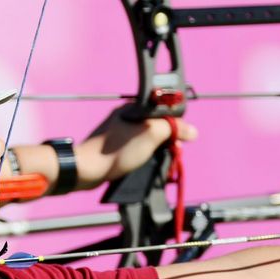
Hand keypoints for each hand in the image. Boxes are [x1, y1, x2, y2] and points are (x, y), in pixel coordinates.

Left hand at [73, 104, 198, 188]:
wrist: (87, 169)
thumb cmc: (116, 150)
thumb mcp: (151, 134)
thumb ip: (173, 128)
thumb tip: (192, 131)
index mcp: (135, 108)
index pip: (165, 111)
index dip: (176, 125)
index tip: (180, 140)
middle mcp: (128, 117)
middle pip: (158, 125)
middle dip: (168, 140)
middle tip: (172, 153)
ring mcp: (121, 133)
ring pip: (149, 139)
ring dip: (158, 151)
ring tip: (161, 161)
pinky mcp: (116, 148)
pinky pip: (138, 149)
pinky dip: (146, 157)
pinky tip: (145, 165)